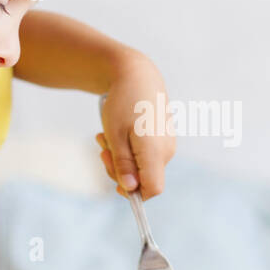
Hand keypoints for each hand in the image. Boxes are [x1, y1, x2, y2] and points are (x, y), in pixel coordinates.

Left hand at [95, 53, 175, 197]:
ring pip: (143, 167)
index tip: (114, 183)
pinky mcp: (164, 138)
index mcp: (156, 151)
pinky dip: (129, 150)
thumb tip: (129, 188)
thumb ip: (123, 164)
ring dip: (121, 158)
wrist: (137, 75)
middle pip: (144, 179)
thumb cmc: (123, 103)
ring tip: (105, 137)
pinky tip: (116, 134)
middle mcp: (167, 151)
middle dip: (120, 171)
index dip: (134, 194)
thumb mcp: (115, 135)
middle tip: (102, 150)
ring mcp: (167, 144)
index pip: (152, 189)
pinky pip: (146, 155)